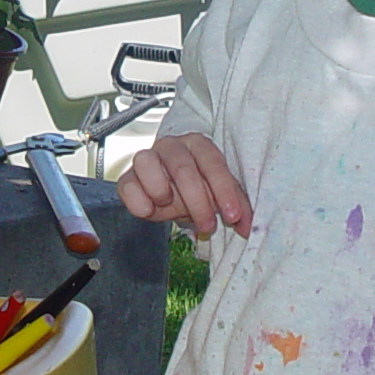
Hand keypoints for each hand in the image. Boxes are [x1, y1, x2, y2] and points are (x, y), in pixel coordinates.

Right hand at [117, 132, 252, 238]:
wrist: (169, 191)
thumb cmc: (197, 189)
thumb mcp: (218, 196)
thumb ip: (234, 208)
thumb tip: (247, 229)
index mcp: (198, 145)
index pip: (212, 163)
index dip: (224, 191)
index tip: (232, 216)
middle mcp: (171, 146)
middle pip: (182, 168)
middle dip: (198, 201)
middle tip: (208, 226)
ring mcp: (146, 158)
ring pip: (147, 163)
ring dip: (162, 191)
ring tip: (171, 207)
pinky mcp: (128, 177)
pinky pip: (127, 185)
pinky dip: (138, 200)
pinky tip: (150, 210)